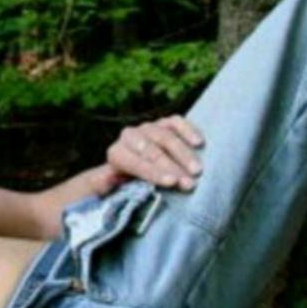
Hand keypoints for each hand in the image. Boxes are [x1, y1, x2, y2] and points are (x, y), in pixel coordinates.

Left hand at [89, 115, 205, 195]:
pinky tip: (199, 143)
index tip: (173, 182)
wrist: (134, 163)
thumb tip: (106, 179)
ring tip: (197, 170)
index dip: (155, 172)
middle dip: (172, 167)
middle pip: (153, 151)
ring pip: (166, 137)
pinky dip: (188, 130)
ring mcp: (148, 127)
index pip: (136, 163)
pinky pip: (176, 122)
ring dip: (183, 154)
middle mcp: (129, 136)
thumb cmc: (127, 181)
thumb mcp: (112, 185)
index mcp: (116, 154)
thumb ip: (106, 183)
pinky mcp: (164, 122)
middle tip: (189, 182)